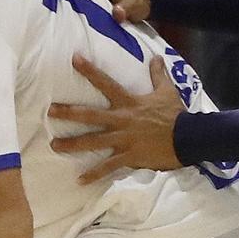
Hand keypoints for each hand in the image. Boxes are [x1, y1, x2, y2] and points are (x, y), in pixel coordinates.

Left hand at [48, 53, 185, 181]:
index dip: (90, 70)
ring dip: (72, 144)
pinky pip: (108, 167)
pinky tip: (80, 180)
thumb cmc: (176, 114)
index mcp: (129, 102)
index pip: (106, 83)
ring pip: (93, 141)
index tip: (74, 59)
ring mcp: (124, 139)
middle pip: (90, 115)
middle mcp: (122, 120)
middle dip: (69, 113)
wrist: (189, 137)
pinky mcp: (129, 156)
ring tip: (54, 145)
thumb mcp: (167, 91)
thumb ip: (158, 75)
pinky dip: (94, 174)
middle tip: (49, 111)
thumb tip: (156, 58)